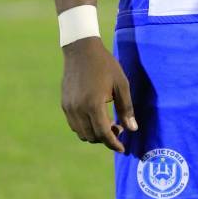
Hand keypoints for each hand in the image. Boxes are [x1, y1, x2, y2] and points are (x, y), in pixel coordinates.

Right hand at [61, 37, 137, 152]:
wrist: (81, 49)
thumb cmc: (105, 64)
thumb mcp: (121, 83)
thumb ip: (126, 108)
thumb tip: (132, 129)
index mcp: (94, 104)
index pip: (104, 134)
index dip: (114, 144)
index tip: (123, 149)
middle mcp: (78, 110)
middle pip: (92, 137)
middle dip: (106, 139)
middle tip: (119, 129)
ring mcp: (69, 108)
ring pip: (82, 134)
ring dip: (95, 135)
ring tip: (108, 124)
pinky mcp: (64, 105)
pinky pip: (74, 125)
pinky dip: (85, 128)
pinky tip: (95, 118)